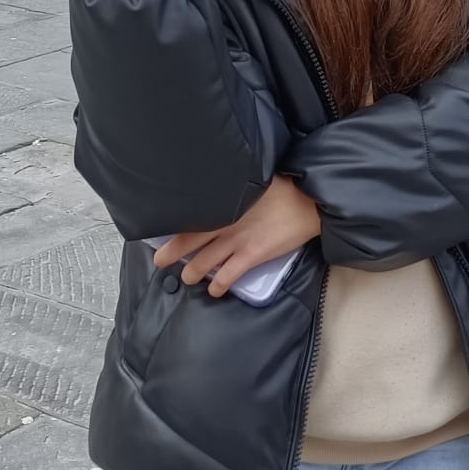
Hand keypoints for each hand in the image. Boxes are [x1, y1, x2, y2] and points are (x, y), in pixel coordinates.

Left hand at [154, 175, 321, 297]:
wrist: (309, 201)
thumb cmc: (285, 186)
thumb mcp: (255, 179)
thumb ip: (236, 187)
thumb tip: (224, 185)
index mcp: (224, 201)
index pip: (191, 214)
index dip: (175, 224)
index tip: (163, 228)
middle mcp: (224, 222)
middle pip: (188, 240)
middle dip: (171, 253)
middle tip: (159, 260)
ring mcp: (237, 241)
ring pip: (203, 262)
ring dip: (191, 273)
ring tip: (187, 277)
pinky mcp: (251, 256)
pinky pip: (227, 276)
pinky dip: (217, 286)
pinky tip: (214, 290)